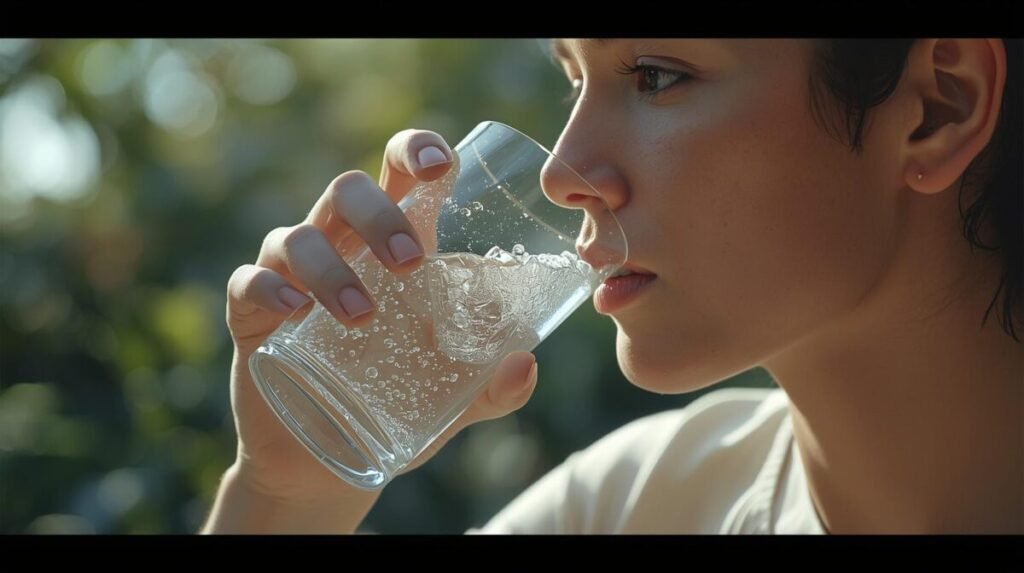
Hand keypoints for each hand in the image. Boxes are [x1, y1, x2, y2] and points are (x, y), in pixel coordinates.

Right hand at [223, 129, 538, 500]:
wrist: (328, 458)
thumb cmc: (396, 404)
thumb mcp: (454, 398)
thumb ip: (495, 384)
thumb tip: (526, 365)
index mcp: (393, 245)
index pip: (399, 173)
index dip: (415, 150)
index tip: (439, 166)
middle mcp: (341, 246)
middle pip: (348, 191)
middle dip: (379, 215)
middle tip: (410, 262)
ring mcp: (292, 276)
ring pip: (298, 236)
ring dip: (330, 266)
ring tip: (363, 314)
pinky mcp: (253, 315)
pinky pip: (249, 282)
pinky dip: (269, 288)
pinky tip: (293, 310)